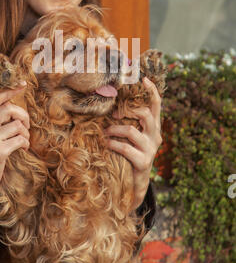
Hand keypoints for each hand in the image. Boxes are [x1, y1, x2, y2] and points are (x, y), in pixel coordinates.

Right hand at [0, 86, 29, 199]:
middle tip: (26, 127)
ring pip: (17, 125)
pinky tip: (22, 149)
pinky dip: (25, 144)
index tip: (22, 85)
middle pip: (9, 108)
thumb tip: (14, 101)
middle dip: (23, 116)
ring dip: (25, 133)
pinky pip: (20, 139)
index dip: (10, 90)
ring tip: (23, 141)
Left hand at [104, 77, 161, 209]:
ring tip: (105, 132)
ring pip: (132, 131)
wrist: (136, 183)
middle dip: (127, 111)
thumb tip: (111, 106)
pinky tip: (106, 144)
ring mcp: (151, 149)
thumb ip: (129, 121)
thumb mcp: (132, 136)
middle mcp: (156, 136)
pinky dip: (113, 144)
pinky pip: (126, 148)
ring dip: (114, 129)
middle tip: (113, 115)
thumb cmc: (130, 154)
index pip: (157, 105)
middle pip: (146, 114)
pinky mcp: (143, 162)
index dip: (152, 91)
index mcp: (154, 126)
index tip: (144, 79)